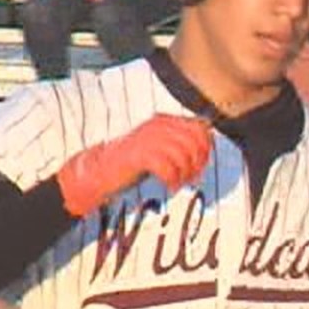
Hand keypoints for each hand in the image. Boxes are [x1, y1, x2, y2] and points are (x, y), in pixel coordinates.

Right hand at [55, 114, 212, 215]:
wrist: (99, 172)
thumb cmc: (132, 163)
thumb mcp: (160, 148)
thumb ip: (181, 143)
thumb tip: (208, 146)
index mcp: (164, 120)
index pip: (200, 127)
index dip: (206, 149)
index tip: (200, 167)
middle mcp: (157, 126)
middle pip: (194, 141)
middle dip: (198, 163)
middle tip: (192, 179)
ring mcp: (147, 139)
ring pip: (183, 154)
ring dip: (185, 174)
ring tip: (179, 183)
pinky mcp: (138, 155)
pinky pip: (168, 167)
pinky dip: (173, 180)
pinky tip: (169, 187)